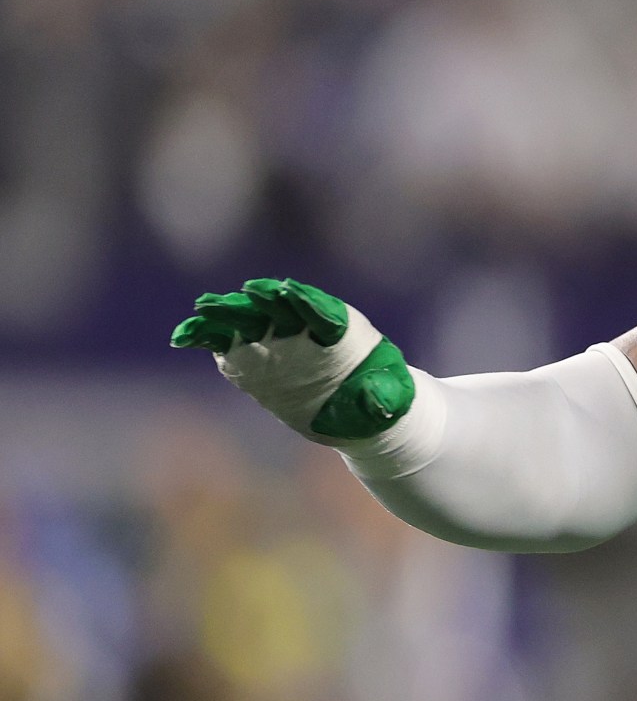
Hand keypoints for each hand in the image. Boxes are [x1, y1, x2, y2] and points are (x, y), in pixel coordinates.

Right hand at [171, 278, 414, 439]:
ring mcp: (275, 339)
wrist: (355, 409)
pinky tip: (184, 337)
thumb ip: (382, 397)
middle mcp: (304, 328)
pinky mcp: (251, 355)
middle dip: (262, 299)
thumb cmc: (377, 398)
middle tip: (244, 293)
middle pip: (280, 308)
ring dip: (226, 312)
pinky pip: (225, 342)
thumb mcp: (388, 400)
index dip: (305, 301)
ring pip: (248, 319)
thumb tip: (380, 404)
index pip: (322, 312)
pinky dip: (206, 336)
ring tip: (202, 310)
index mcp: (341, 331)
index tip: (288, 291)